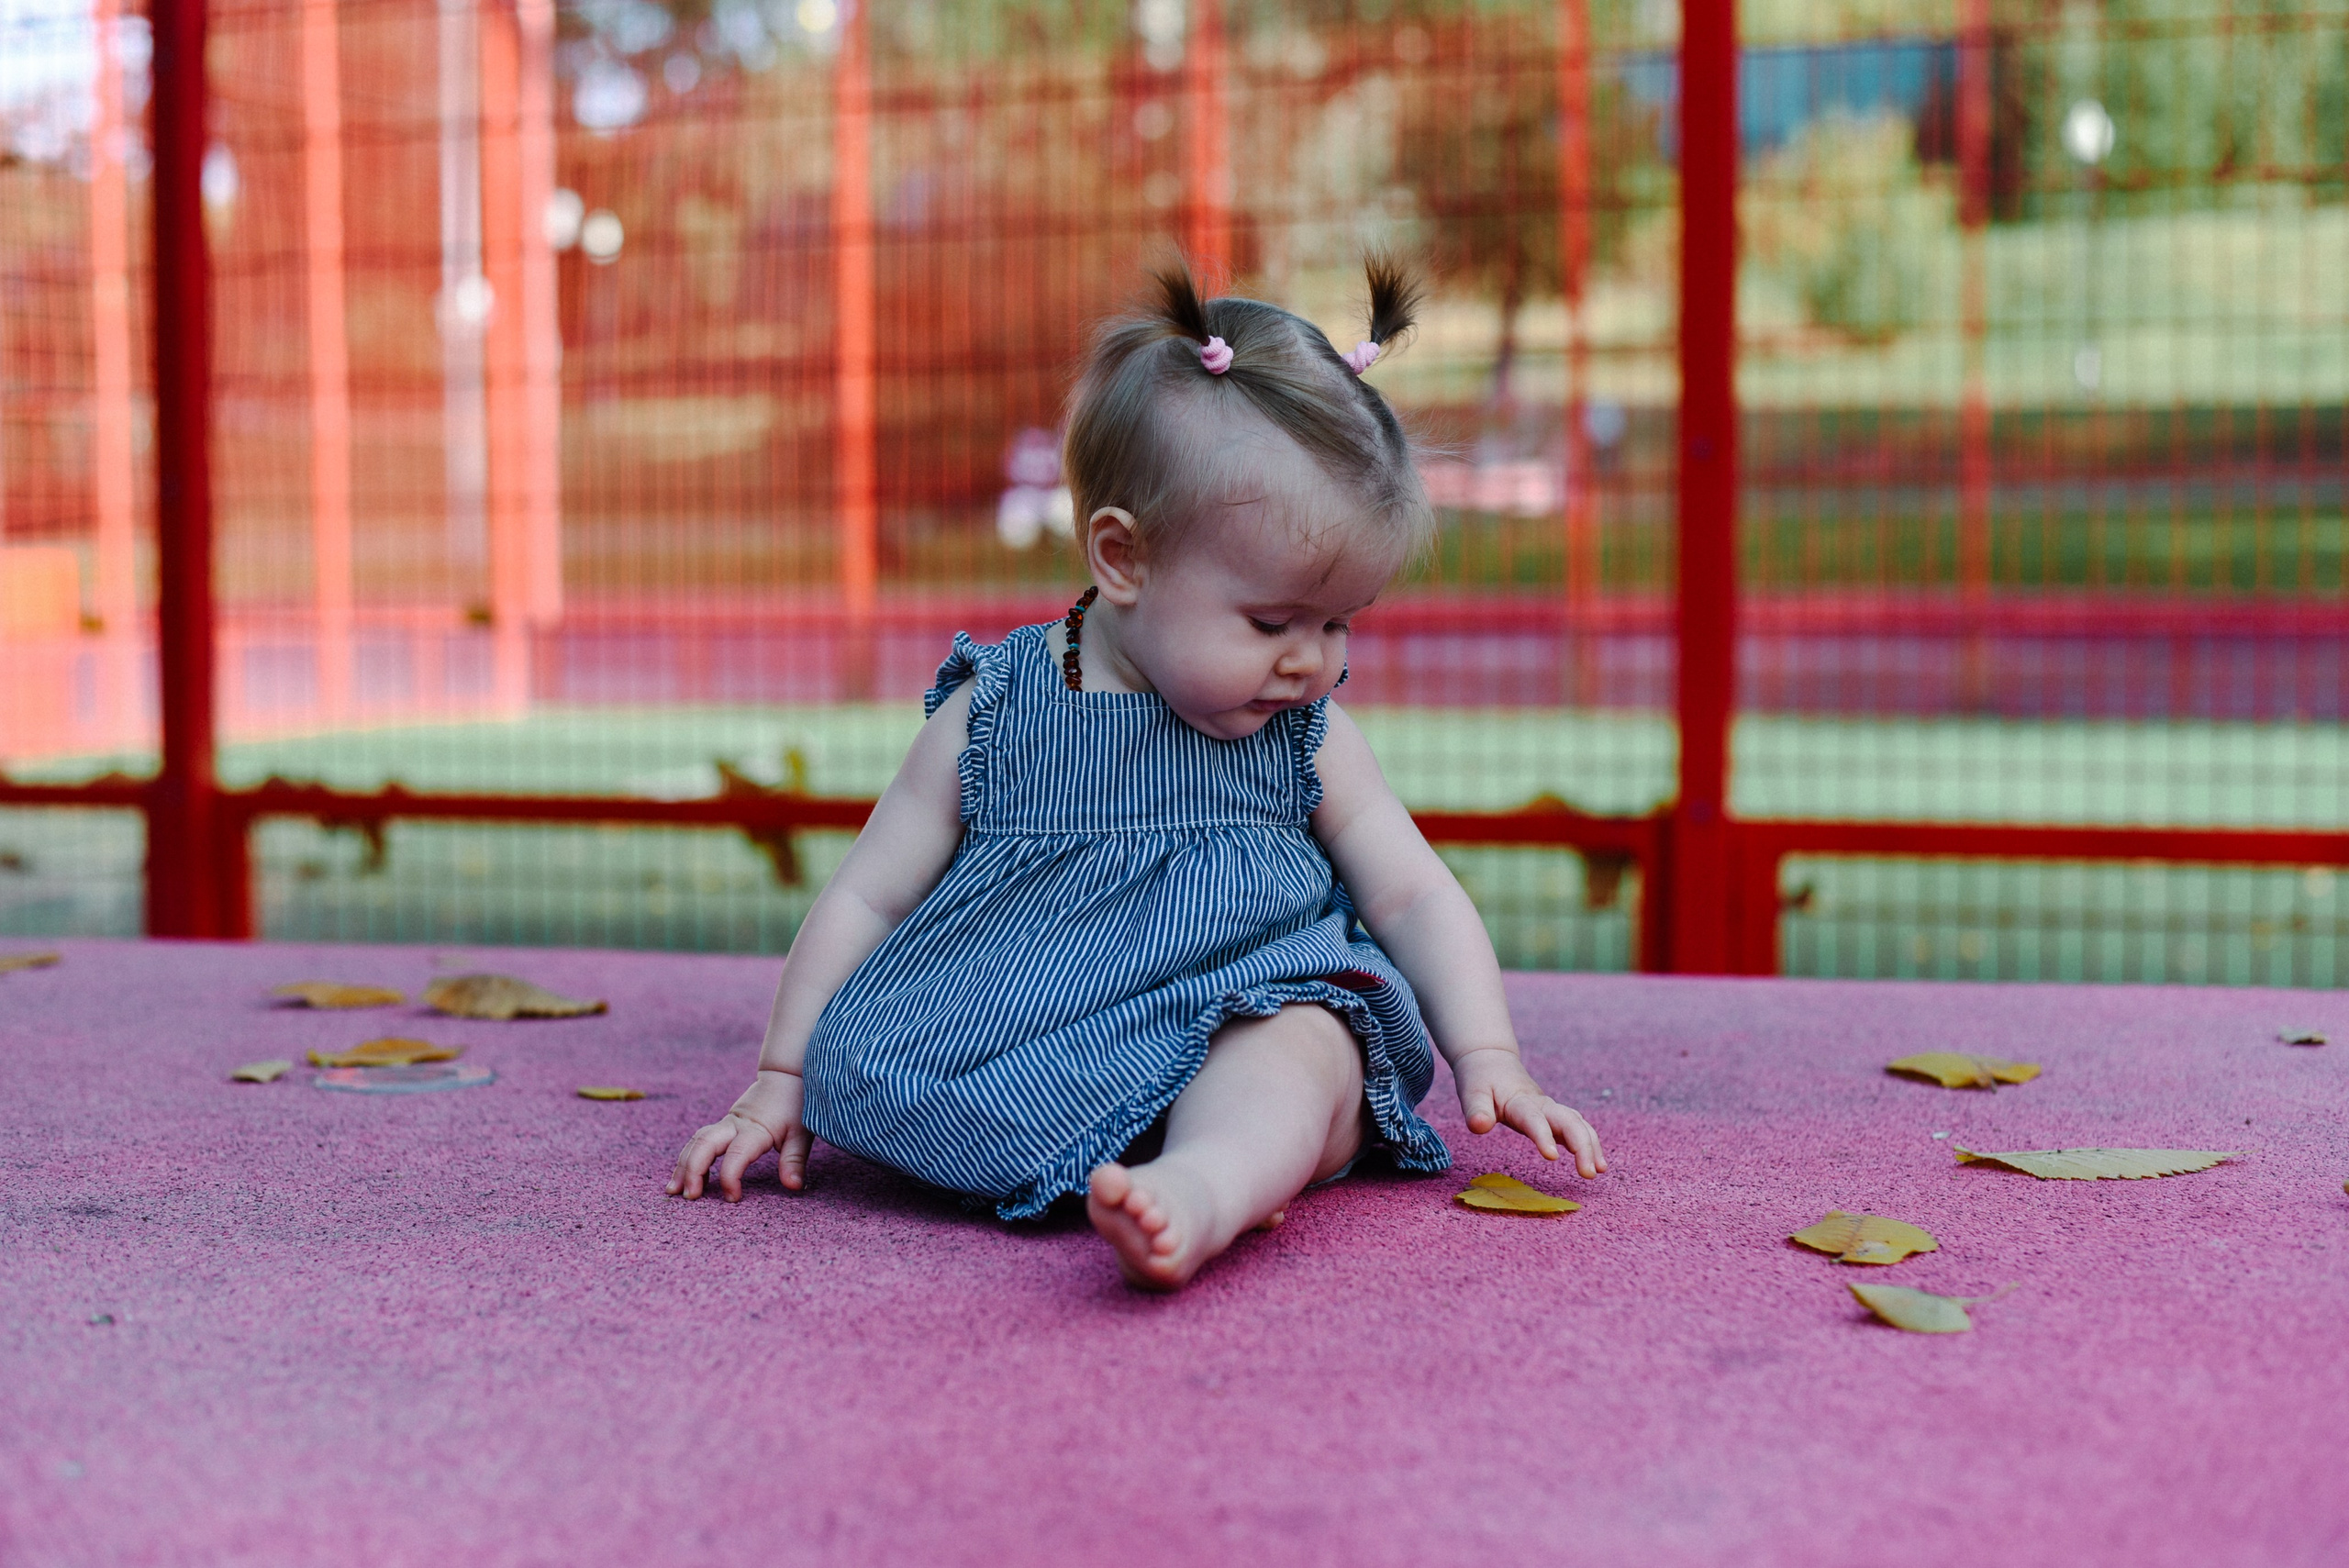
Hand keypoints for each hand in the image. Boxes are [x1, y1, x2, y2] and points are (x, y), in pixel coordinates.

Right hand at [666, 1068, 811, 1201]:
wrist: (785, 1077)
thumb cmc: (795, 1106)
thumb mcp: (801, 1133)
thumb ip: (794, 1160)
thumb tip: (794, 1186)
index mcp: (755, 1130)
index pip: (736, 1154)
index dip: (730, 1177)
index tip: (733, 1198)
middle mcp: (734, 1126)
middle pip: (705, 1144)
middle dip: (692, 1170)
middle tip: (688, 1196)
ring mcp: (725, 1124)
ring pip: (697, 1141)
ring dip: (683, 1165)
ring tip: (673, 1190)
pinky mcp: (722, 1126)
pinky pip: (699, 1141)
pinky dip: (689, 1157)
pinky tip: (684, 1176)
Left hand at [1452, 1046, 1606, 1177]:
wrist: (1492, 1062)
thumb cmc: (1481, 1080)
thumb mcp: (1472, 1092)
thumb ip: (1476, 1110)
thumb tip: (1479, 1126)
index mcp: (1520, 1101)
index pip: (1534, 1120)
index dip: (1544, 1136)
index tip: (1553, 1157)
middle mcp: (1541, 1105)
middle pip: (1569, 1121)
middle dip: (1583, 1145)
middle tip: (1588, 1173)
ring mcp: (1550, 1110)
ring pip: (1578, 1124)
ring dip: (1591, 1146)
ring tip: (1599, 1171)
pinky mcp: (1554, 1116)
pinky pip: (1577, 1128)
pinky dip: (1590, 1143)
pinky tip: (1597, 1163)